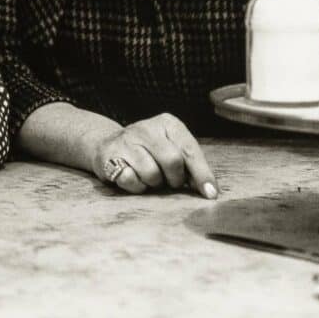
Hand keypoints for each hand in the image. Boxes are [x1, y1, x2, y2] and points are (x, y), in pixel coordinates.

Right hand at [90, 113, 217, 198]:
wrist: (108, 145)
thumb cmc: (149, 151)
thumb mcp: (172, 149)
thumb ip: (190, 165)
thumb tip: (210, 190)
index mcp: (167, 124)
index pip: (190, 150)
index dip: (202, 174)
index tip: (210, 193)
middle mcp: (146, 128)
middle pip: (172, 161)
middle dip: (174, 178)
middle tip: (169, 180)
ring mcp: (126, 140)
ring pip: (151, 173)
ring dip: (153, 183)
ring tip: (148, 176)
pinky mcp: (109, 155)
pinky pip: (131, 180)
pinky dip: (136, 186)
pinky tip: (133, 177)